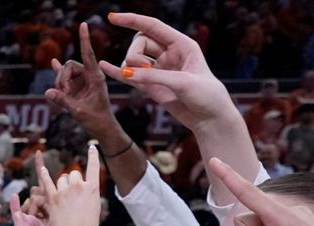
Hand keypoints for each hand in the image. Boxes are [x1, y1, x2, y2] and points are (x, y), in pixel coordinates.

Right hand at [2, 194, 53, 225]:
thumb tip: (20, 216)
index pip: (53, 215)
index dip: (49, 201)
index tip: (44, 188)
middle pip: (38, 213)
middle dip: (32, 207)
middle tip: (27, 201)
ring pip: (26, 218)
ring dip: (20, 217)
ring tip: (17, 224)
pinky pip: (17, 223)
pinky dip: (14, 212)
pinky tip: (13, 201)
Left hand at [38, 146, 100, 225]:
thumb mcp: (95, 209)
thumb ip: (89, 195)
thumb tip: (85, 189)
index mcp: (92, 189)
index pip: (94, 168)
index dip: (93, 156)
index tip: (92, 147)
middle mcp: (78, 186)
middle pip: (74, 174)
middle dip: (73, 181)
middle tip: (73, 194)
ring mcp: (64, 191)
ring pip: (62, 179)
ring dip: (62, 184)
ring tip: (64, 198)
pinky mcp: (52, 198)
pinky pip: (47, 182)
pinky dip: (44, 175)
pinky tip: (42, 168)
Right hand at [45, 23, 117, 139]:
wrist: (103, 129)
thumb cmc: (96, 120)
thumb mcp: (79, 111)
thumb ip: (63, 101)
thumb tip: (47, 92)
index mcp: (96, 77)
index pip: (88, 54)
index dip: (84, 40)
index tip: (83, 24)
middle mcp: (89, 76)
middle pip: (69, 66)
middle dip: (61, 78)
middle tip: (62, 93)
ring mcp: (82, 81)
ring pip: (64, 73)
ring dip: (58, 84)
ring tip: (61, 97)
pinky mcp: (76, 88)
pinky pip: (64, 76)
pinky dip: (58, 72)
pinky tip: (53, 62)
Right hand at [98, 13, 236, 132]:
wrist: (210, 119)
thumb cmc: (206, 96)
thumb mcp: (183, 83)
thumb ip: (154, 77)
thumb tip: (126, 74)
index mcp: (181, 44)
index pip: (152, 26)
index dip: (131, 20)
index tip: (112, 17)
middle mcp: (168, 54)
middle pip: (139, 43)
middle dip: (134, 55)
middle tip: (142, 70)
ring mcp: (159, 69)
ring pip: (133, 60)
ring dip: (130, 68)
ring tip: (141, 82)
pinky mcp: (151, 85)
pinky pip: (130, 76)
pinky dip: (117, 72)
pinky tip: (104, 66)